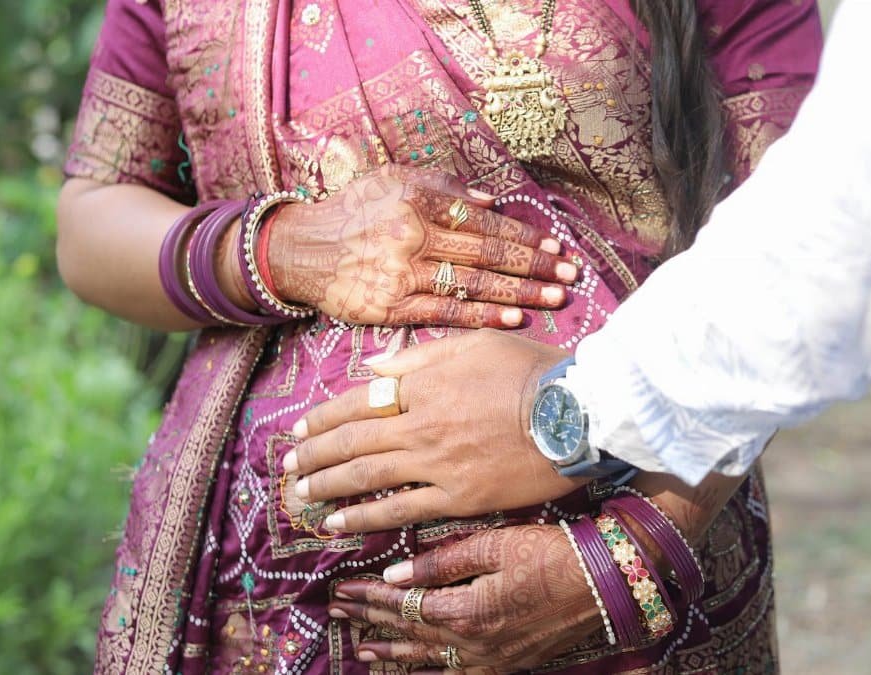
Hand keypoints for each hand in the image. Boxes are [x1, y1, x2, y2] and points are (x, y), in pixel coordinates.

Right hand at [267, 165, 578, 327]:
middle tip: (570, 276)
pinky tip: (513, 320)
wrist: (300, 250)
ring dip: (519, 293)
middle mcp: (413, 235)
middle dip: (534, 266)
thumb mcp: (393, 180)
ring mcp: (403, 274)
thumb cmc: (353, 212)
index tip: (557, 247)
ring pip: (472, 285)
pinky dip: (482, 317)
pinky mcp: (391, 307)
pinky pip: (445, 313)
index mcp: (418, 200)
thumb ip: (444, 187)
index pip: (484, 221)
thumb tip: (491, 201)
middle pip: (487, 253)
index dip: (524, 236)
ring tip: (555, 299)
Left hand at [284, 330, 582, 531]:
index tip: (300, 428)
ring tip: (298, 494)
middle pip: (352, 442)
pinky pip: (400, 510)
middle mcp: (421, 425)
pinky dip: (363, 516)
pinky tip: (336, 523)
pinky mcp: (458, 497)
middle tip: (286, 466)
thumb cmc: (533, 371)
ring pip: (365, 477)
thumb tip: (373, 368)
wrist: (578, 412)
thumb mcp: (475, 344)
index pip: (358, 401)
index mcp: (423, 384)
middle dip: (313, 454)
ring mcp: (437, 464)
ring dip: (326, 486)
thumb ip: (420, 358)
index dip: (324, 417)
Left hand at [328, 525, 601, 672]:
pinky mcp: (510, 664)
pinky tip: (421, 673)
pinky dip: (434, 674)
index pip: (404, 605)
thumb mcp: (494, 544)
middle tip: (338, 614)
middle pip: (410, 634)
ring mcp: (492, 660)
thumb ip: (443, 562)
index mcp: (465, 611)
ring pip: (430, 661)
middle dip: (371, 623)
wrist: (605, 583)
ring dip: (393, 655)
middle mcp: (473, 644)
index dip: (371, 598)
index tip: (343, 590)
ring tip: (362, 652)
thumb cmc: (551, 553)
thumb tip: (397, 574)